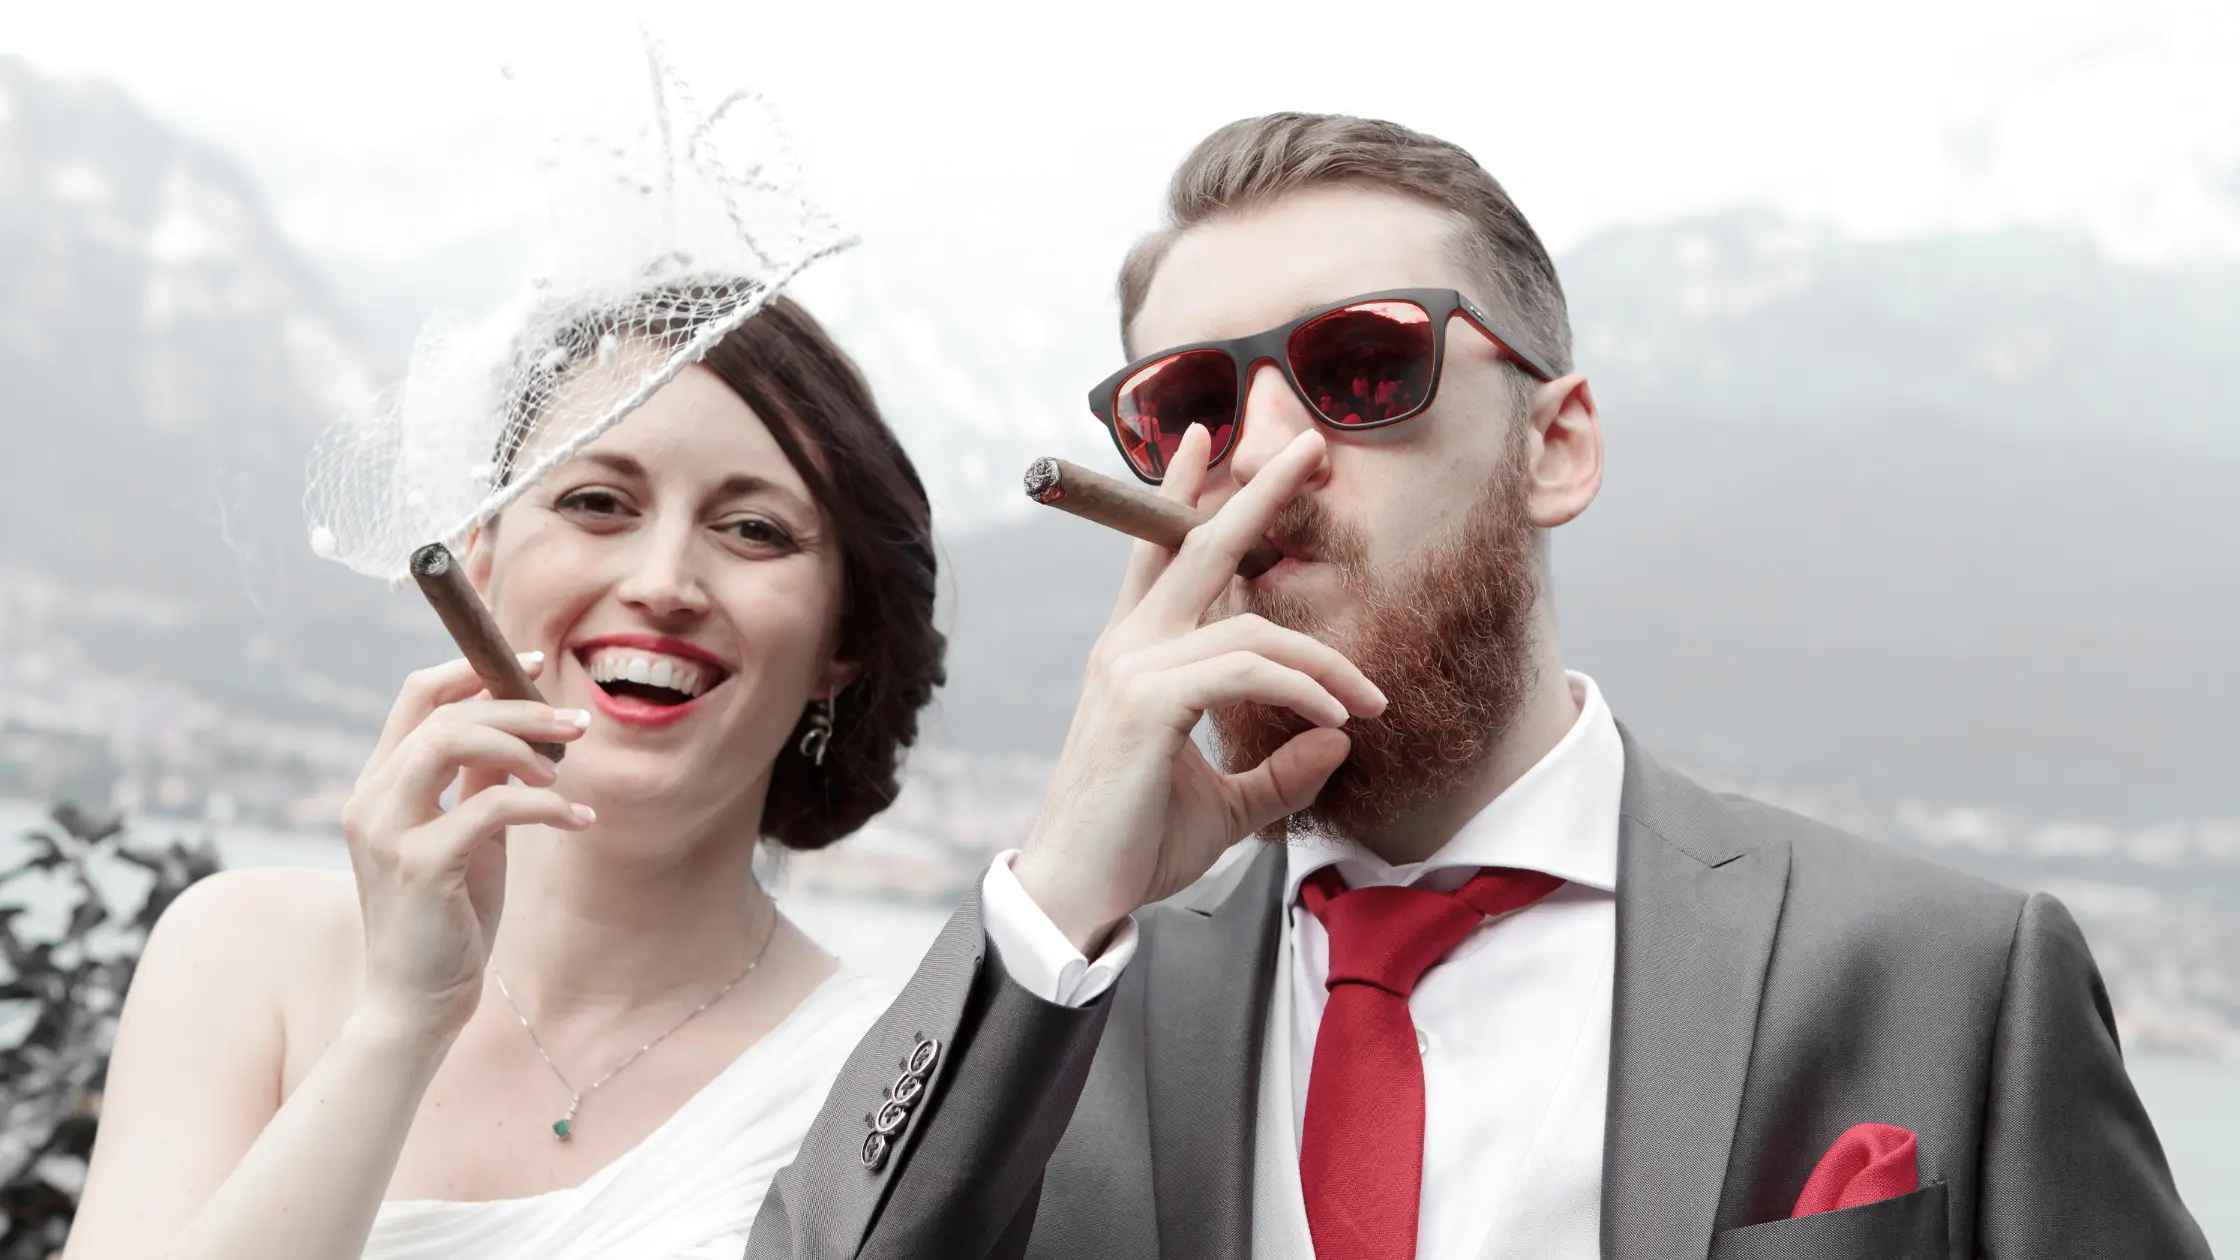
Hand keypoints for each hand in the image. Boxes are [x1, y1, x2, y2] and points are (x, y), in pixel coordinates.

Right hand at [340, 653, 591, 1037]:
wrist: (417, 1002)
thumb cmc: (448, 917)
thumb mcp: (470, 836)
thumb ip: (483, 780)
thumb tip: (522, 727)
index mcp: (378, 786)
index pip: (415, 697)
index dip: (473, 669)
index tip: (531, 665)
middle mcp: (371, 800)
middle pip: (442, 713)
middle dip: (518, 707)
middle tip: (577, 723)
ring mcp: (388, 831)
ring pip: (453, 742)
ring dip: (523, 744)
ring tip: (564, 773)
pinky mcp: (420, 866)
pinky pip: (492, 805)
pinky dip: (545, 805)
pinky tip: (579, 821)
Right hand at [1012, 427, 1385, 952]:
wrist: (1078, 895)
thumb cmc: (1136, 848)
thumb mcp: (1226, 807)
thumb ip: (1279, 772)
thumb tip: (1339, 744)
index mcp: (1132, 657)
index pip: (1157, 557)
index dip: (1180, 495)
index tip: (1205, 441)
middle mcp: (1127, 648)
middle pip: (1196, 546)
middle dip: (1255, 493)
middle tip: (1309, 447)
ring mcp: (1133, 669)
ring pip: (1250, 628)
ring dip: (1324, 660)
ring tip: (1370, 700)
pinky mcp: (1149, 702)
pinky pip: (1247, 670)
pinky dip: (1301, 688)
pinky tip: (1335, 717)